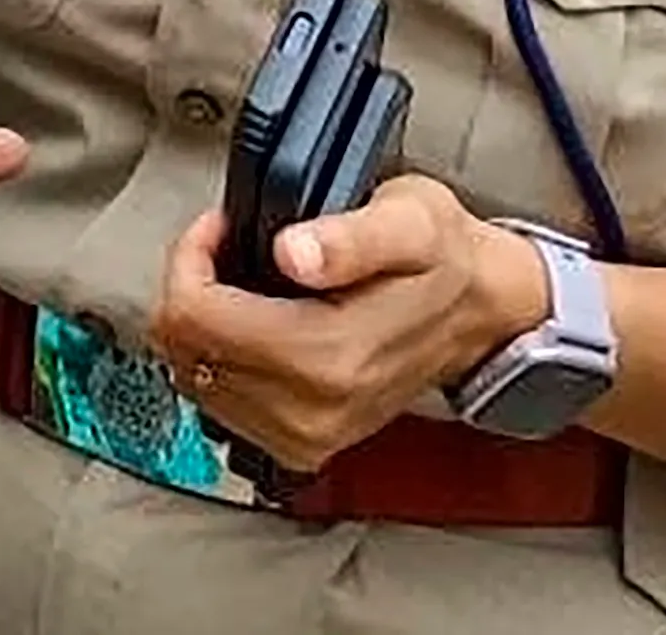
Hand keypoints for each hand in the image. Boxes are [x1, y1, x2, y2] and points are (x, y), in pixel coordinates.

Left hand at [143, 175, 544, 476]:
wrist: (481, 311)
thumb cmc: (446, 260)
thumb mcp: (409, 220)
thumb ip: (348, 237)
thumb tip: (294, 254)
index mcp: (329, 357)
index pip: (194, 316)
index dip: (192, 258)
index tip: (222, 229)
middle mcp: (312, 411)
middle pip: (184, 350)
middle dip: (195, 287)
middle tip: (234, 249)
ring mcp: (306, 436)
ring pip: (193, 377)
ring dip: (206, 324)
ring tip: (249, 284)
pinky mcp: (302, 444)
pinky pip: (219, 402)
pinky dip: (221, 358)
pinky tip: (254, 324)